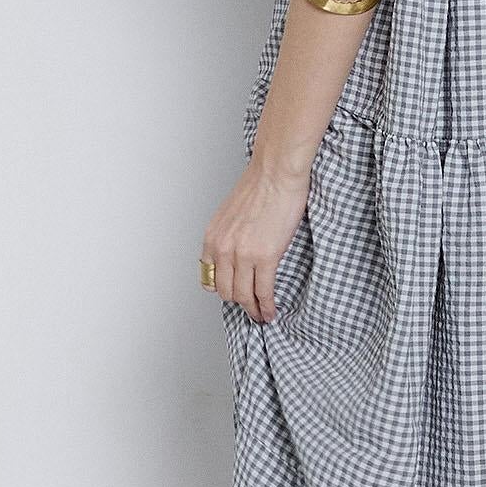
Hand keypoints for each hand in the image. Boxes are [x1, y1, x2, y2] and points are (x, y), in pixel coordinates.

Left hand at [202, 157, 309, 322]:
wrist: (276, 173)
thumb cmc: (260, 186)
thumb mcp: (230, 214)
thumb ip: (228, 237)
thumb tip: (237, 254)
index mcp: (212, 238)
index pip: (209, 278)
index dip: (223, 290)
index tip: (234, 295)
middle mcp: (222, 249)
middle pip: (225, 291)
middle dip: (239, 303)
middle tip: (251, 309)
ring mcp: (242, 255)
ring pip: (243, 296)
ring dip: (253, 309)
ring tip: (262, 314)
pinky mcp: (265, 257)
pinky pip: (262, 291)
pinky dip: (266, 306)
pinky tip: (270, 310)